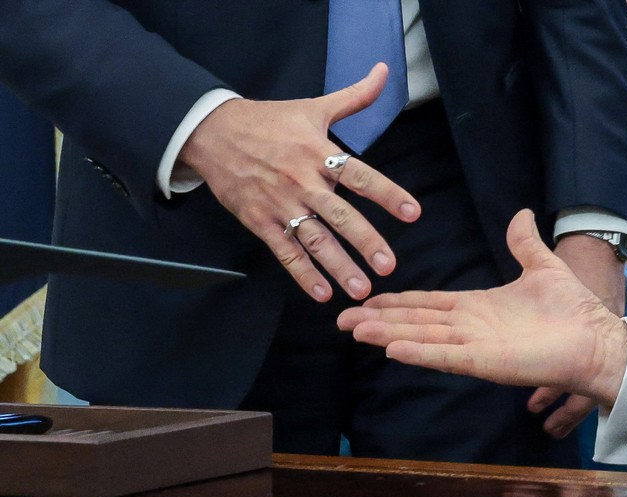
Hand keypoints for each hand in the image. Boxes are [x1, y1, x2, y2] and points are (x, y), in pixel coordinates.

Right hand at [179, 63, 420, 301]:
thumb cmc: (269, 121)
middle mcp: (303, 182)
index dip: (387, 194)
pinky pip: (284, 252)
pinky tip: (322, 293)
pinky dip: (303, 273)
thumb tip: (384, 73)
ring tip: (361, 289)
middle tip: (388, 265)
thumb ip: (354, 97)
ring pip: (314, 240)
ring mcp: (280, 204)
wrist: (213, 132)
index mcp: (319, 153)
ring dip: (338, 266)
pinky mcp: (260, 221)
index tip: (412, 213)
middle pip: (339, 215)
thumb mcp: (313, 106)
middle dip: (365, 242)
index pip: (360, 176)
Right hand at [338, 209, 626, 407]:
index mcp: (476, 306)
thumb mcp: (542, 266)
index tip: (369, 298)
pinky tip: (391, 349)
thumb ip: (524, 243)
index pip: (427, 303)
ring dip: (386, 334)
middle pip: (413, 322)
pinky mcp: (485, 362)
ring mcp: (474, 346)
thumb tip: (520, 214)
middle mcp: (468, 328)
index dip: (397, 301)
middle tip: (343, 319)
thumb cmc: (571, 310)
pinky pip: (445, 357)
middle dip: (378, 320)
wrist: (597, 339)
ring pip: (420, 338)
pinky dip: (419, 353)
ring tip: (354, 329)